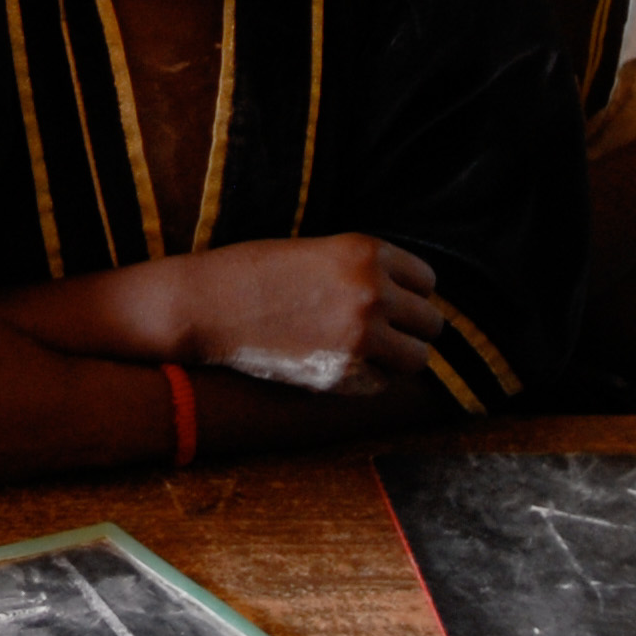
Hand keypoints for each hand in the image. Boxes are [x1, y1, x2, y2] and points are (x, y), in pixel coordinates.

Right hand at [178, 236, 445, 394]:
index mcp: (365, 252)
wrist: (204, 304)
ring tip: (366, 352)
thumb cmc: (253, 272)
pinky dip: (368, 379)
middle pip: (430, 321)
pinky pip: (384, 383)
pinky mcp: (343, 373)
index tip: (387, 301)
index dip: (407, 292)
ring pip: (418, 357)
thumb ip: (363, 270)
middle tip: (377, 331)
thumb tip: (409, 301)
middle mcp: (371, 291)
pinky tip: (335, 364)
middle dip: (408, 327)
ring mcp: (360, 336)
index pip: (426, 280)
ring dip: (397, 357)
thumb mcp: (316, 252)